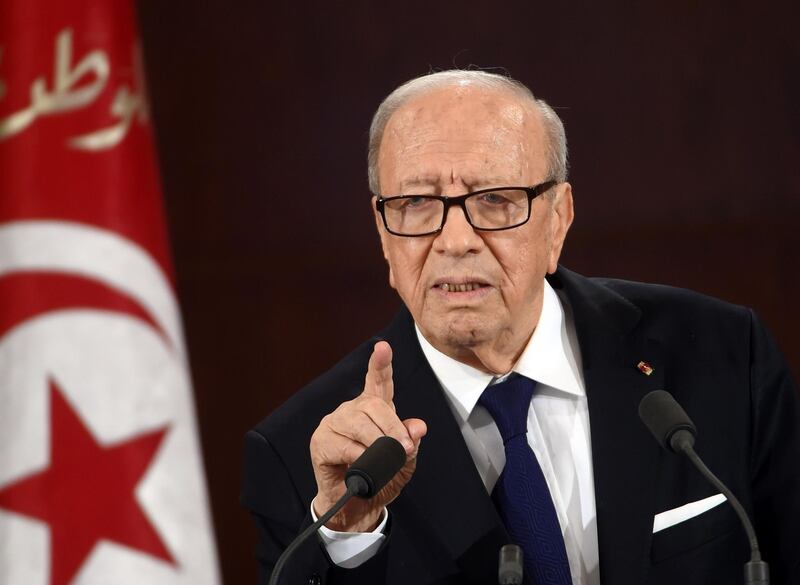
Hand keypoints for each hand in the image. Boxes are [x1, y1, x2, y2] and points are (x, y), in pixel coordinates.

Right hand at [310, 341, 426, 531]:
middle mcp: (351, 411)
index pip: (378, 382)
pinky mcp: (321, 442)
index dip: (380, 363)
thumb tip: (418, 427)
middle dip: (392, 427)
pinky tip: (362, 466)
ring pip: (358, 423)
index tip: (383, 347)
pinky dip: (358, 457)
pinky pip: (343, 444)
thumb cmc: (381, 478)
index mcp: (373, 409)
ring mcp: (333, 424)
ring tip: (387, 459)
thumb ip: (410, 442)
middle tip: (404, 449)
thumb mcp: (404, 462)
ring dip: (377, 442)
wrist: (358, 507)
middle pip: (373, 405)